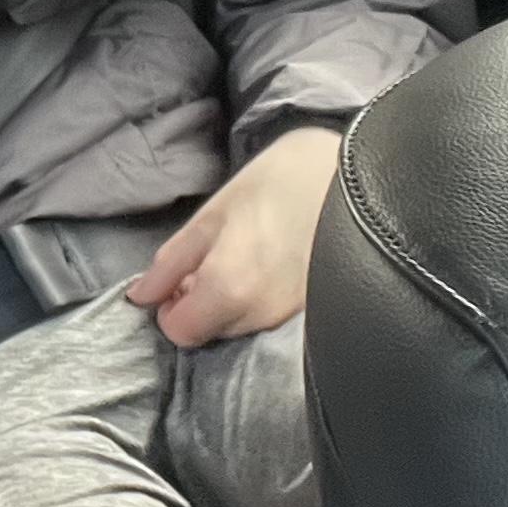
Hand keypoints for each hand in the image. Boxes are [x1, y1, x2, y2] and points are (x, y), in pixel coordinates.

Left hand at [126, 126, 342, 348]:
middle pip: (212, 332)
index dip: (172, 305)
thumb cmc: (285, 180)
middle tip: (218, 256)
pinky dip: (264, 300)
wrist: (366, 173)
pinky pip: (274, 319)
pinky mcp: (318, 313)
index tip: (183, 276)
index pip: (180, 333)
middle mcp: (262, 317)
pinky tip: (278, 263)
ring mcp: (294, 319)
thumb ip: (174, 259)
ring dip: (235, 301)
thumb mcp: (217, 210)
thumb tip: (141, 296)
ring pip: (243, 327)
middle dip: (203, 303)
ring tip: (254, 252)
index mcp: (229, 291)